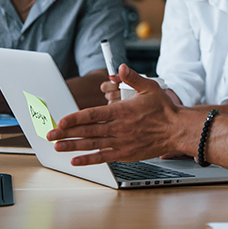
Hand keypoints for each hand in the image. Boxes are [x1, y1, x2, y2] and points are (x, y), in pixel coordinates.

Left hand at [48, 64, 181, 165]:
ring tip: (57, 147)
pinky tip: (75, 160)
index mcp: (122, 111)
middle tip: (50, 134)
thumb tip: (121, 68)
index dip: (75, 118)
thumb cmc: (164, 109)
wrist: (177, 130)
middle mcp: (118, 128)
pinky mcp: (125, 153)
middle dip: (66, 133)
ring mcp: (121, 142)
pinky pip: (103, 157)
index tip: (61, 121)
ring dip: (73, 146)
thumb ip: (133, 78)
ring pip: (92, 144)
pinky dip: (88, 159)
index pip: (92, 115)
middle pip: (87, 131)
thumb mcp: (150, 87)